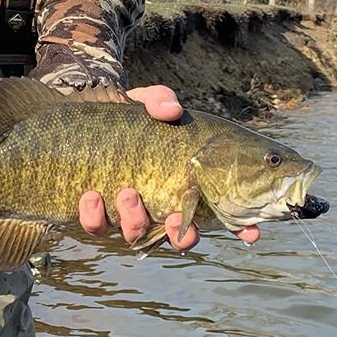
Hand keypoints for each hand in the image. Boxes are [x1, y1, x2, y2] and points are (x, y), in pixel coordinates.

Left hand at [78, 84, 260, 250]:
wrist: (85, 118)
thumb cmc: (128, 115)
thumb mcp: (147, 102)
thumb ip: (160, 100)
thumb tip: (171, 110)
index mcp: (184, 182)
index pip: (220, 211)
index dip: (240, 228)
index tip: (250, 234)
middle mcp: (159, 204)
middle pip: (180, 236)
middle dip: (182, 236)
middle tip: (176, 220)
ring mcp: (126, 212)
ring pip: (136, 235)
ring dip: (135, 220)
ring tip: (128, 193)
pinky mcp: (94, 214)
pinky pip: (96, 226)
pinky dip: (94, 216)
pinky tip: (91, 195)